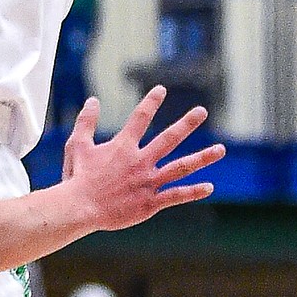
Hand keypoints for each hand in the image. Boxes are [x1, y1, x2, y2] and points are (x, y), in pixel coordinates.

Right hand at [61, 87, 224, 230]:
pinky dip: (193, 191)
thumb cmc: (76, 177)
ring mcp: (147, 182)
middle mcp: (140, 161)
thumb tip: (92, 100)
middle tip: (201, 111)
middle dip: (186, 124)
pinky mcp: (150, 202)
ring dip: (202, 157)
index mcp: (123, 147)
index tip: (162, 90)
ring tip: (220, 149)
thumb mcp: (77, 145)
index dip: (151, 102)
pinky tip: (209, 186)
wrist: (80, 207)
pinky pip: (176, 195)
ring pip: (180, 167)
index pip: (140, 118)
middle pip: (168, 138)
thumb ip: (86, 121)